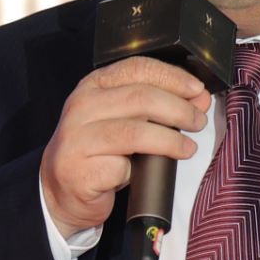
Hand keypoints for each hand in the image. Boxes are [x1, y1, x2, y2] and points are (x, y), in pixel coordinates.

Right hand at [39, 57, 211, 238]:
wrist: (61, 191)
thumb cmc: (99, 152)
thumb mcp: (124, 119)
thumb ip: (156, 105)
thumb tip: (198, 98)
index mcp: (94, 85)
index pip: (136, 68)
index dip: (172, 76)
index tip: (196, 89)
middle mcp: (81, 106)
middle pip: (141, 98)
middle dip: (179, 109)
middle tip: (197, 121)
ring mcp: (77, 139)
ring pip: (135, 132)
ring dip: (170, 139)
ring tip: (188, 147)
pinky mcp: (80, 171)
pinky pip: (122, 166)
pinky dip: (143, 170)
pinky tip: (150, 172)